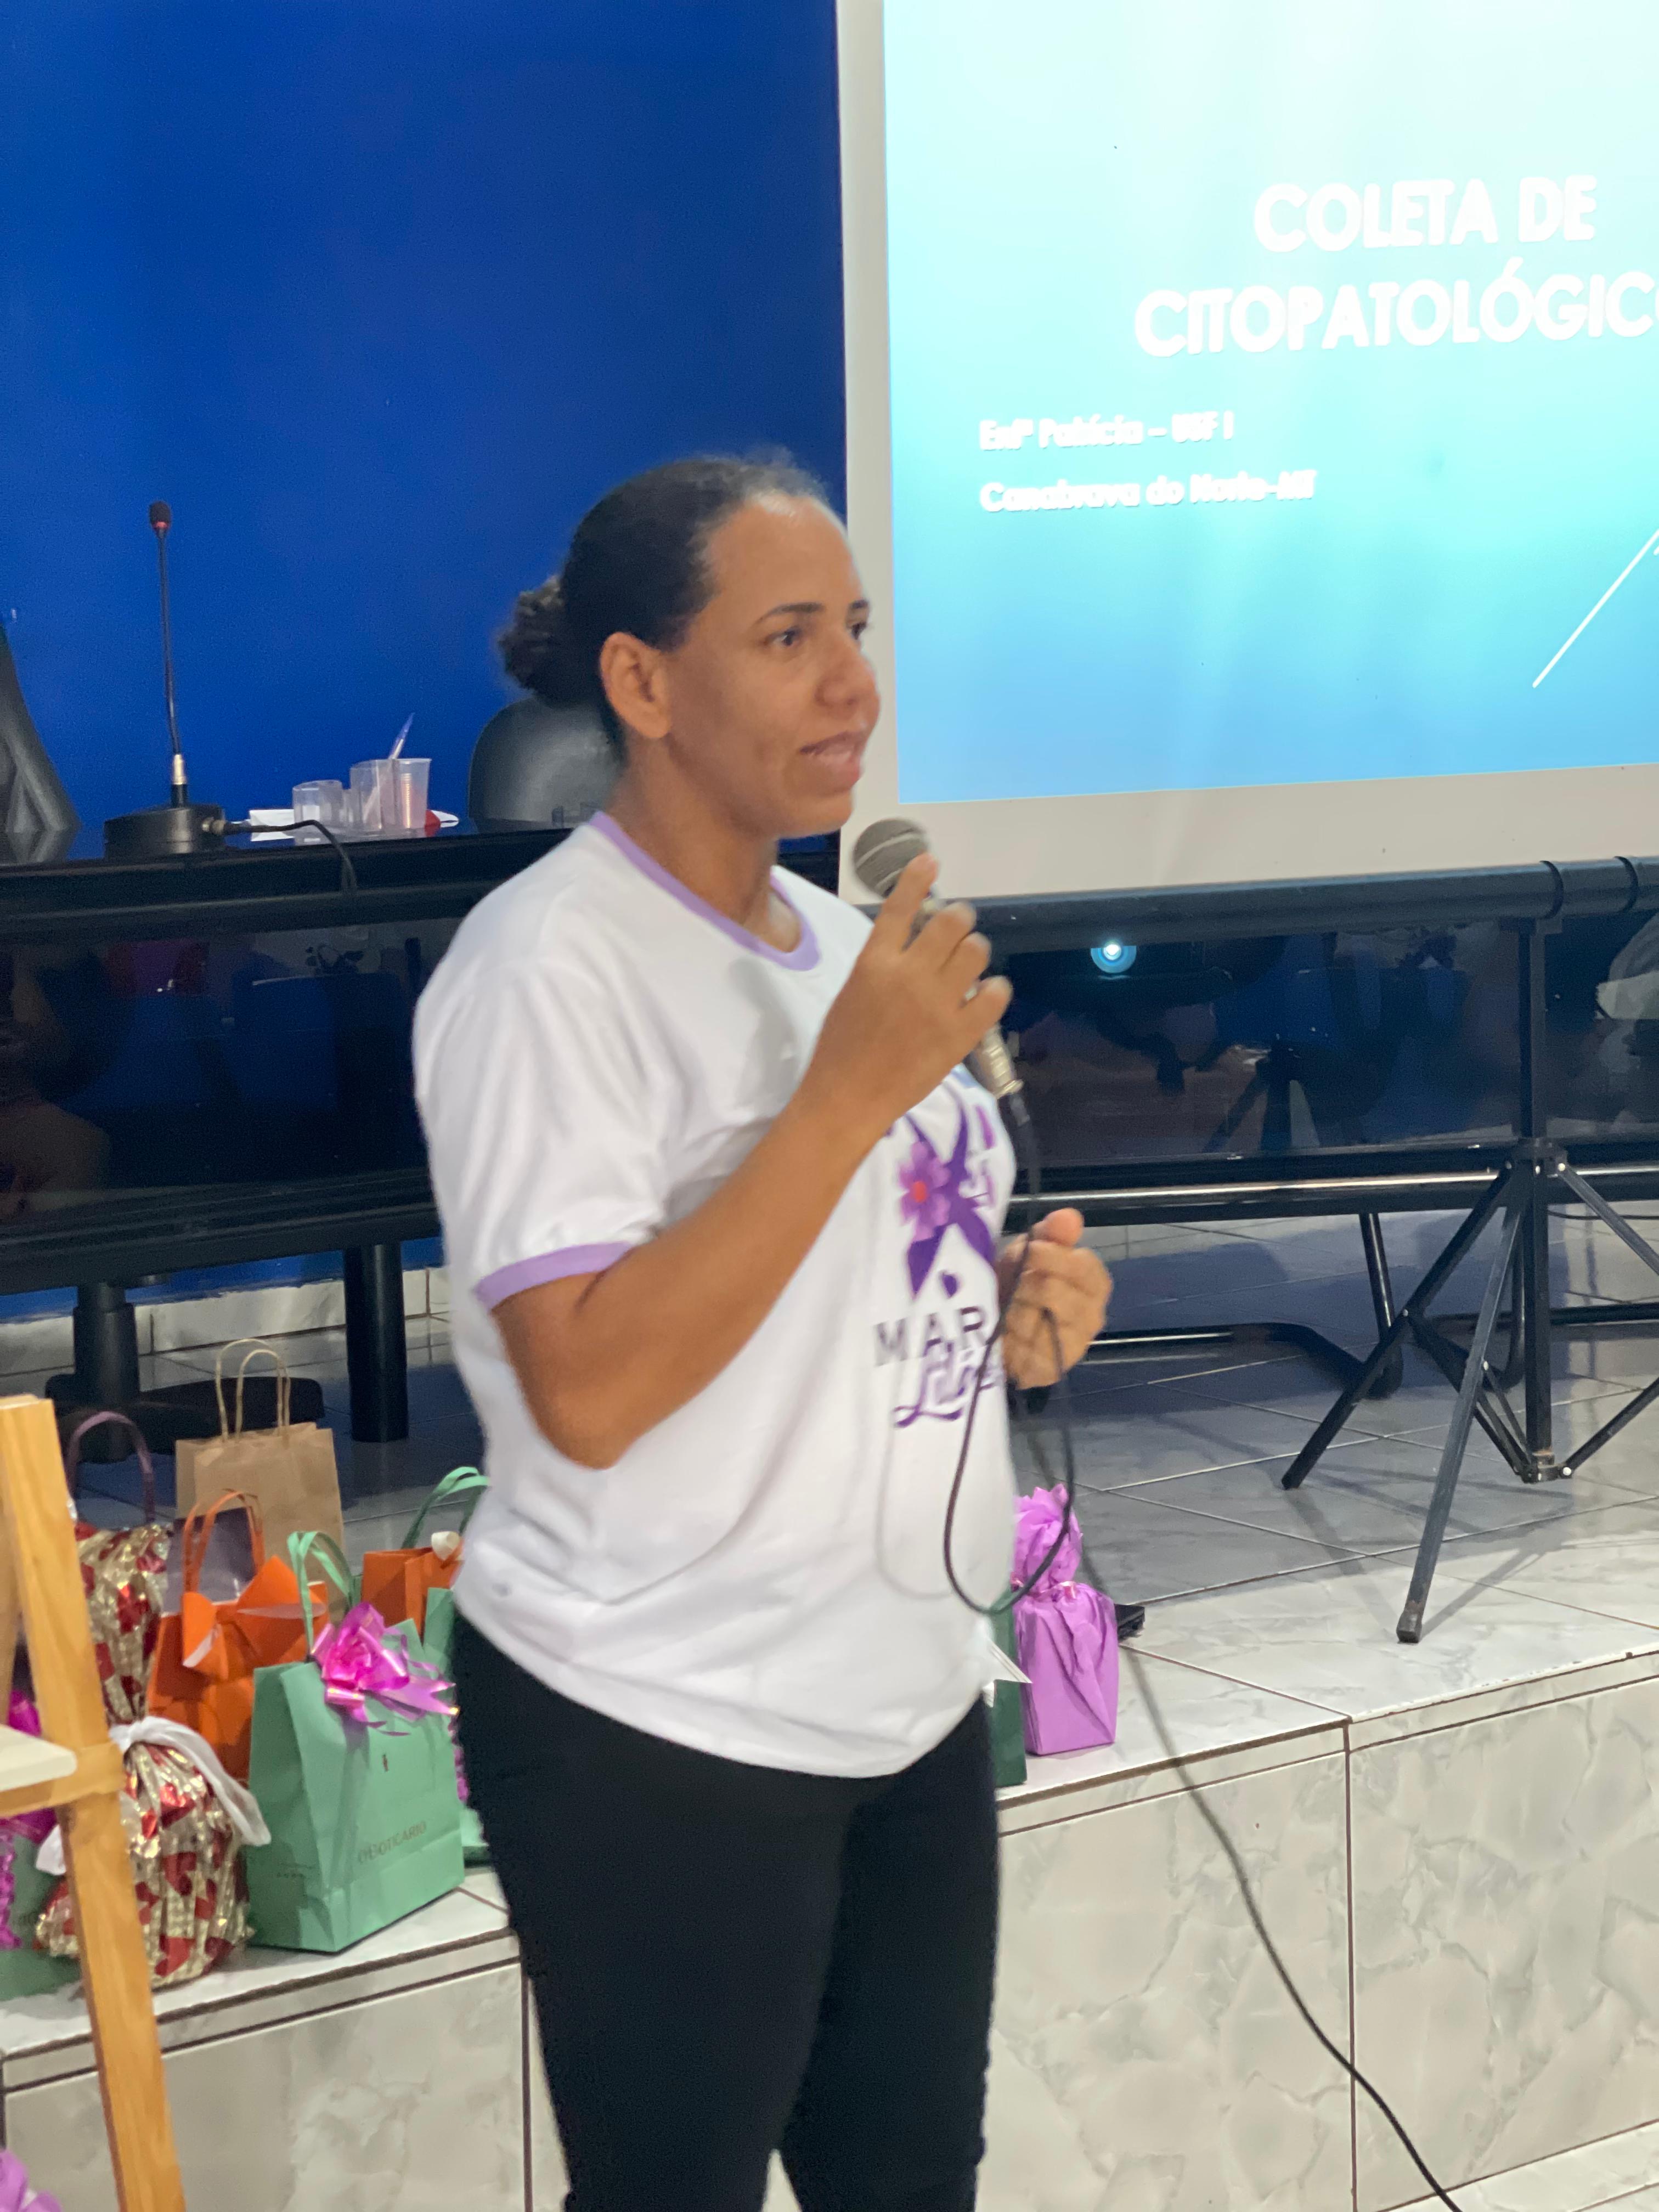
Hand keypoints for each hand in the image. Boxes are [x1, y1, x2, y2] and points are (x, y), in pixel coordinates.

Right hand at [803, 855, 1012, 1143]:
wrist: (848, 1097)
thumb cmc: (841, 1047)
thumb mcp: (851, 992)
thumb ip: (882, 963)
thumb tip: (914, 941)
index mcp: (874, 962)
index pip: (901, 906)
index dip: (918, 878)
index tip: (929, 861)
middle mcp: (909, 974)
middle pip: (952, 921)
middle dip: (958, 919)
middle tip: (956, 929)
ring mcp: (938, 1003)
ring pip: (977, 951)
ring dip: (974, 951)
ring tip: (967, 966)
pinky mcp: (961, 1033)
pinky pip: (995, 994)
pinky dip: (994, 990)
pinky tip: (985, 995)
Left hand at [999, 1208, 1110, 1387]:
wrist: (995, 1328)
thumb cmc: (1018, 1283)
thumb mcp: (1029, 1252)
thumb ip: (1050, 1233)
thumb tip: (1069, 1216)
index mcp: (1094, 1283)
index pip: (1082, 1267)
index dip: (1051, 1257)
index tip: (1030, 1252)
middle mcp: (1092, 1316)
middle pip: (1055, 1292)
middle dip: (1025, 1285)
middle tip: (1013, 1285)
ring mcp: (1075, 1346)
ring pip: (1037, 1321)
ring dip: (1014, 1312)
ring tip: (1008, 1309)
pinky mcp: (1052, 1370)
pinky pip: (1028, 1349)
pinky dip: (1011, 1339)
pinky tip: (1007, 1335)